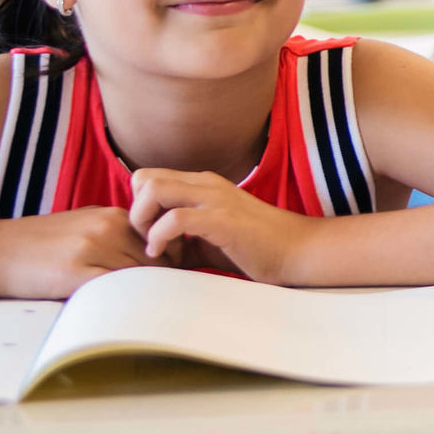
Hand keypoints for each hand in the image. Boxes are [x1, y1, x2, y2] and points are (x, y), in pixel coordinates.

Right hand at [0, 207, 160, 298]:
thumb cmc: (43, 242)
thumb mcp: (84, 223)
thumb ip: (118, 232)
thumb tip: (157, 250)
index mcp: (113, 216)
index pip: (161, 242)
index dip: (170, 263)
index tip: (169, 279)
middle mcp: (107, 228)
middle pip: (156, 260)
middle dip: (162, 280)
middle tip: (163, 299)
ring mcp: (92, 250)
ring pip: (139, 275)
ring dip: (144, 292)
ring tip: (145, 308)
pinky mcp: (75, 274)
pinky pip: (115, 289)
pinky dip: (123, 300)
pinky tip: (120, 310)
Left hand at [128, 169, 314, 285]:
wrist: (298, 251)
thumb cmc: (257, 247)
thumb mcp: (212, 233)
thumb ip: (185, 231)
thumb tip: (152, 247)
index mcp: (203, 184)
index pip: (149, 177)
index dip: (140, 205)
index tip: (150, 235)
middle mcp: (206, 184)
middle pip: (144, 178)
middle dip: (135, 212)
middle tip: (149, 241)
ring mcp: (214, 199)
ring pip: (153, 189)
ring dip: (144, 222)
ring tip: (157, 248)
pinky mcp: (221, 220)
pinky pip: (174, 218)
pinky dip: (160, 237)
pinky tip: (168, 256)